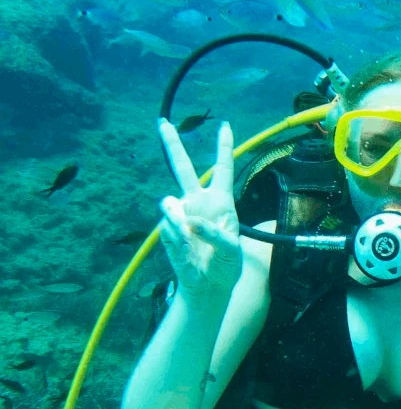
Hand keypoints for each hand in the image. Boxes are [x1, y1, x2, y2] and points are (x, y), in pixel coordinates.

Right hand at [157, 119, 242, 297]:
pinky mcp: (167, 228)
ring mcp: (180, 214)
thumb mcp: (230, 251)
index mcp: (221, 202)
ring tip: (191, 240)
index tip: (225, 126)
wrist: (206, 285)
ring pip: (170, 203)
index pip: (223, 170)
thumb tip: (190, 220)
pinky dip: (178, 239)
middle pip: (184, 169)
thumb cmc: (224, 265)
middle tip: (163, 122)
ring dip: (179, 220)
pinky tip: (186, 250)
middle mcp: (199, 202)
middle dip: (173, 145)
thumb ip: (216, 234)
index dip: (224, 148)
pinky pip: (168, 227)